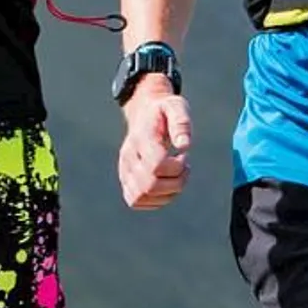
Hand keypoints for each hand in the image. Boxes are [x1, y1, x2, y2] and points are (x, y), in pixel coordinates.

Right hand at [118, 86, 191, 211]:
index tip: (183, 155)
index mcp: (140, 138)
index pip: (156, 166)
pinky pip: (136, 201)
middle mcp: (128, 156)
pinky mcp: (125, 181)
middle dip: (175, 182)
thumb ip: (181, 123)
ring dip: (167, 193)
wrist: (143, 115)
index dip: (176, 167)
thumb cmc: (163, 112)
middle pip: (149, 185)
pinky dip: (156, 199)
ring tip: (176, 177)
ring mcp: (123, 170)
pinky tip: (167, 185)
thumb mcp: (176, 106)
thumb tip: (184, 146)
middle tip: (184, 167)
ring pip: (142, 196)